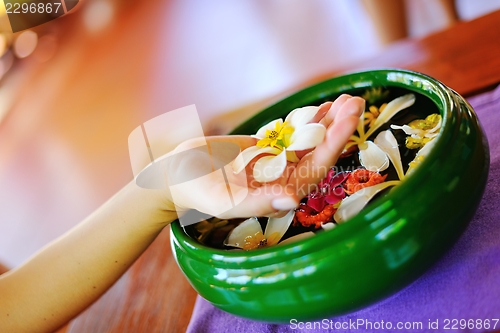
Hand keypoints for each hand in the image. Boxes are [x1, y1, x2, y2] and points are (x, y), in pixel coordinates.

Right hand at [159, 95, 364, 221]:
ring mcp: (276, 163)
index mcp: (280, 194)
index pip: (315, 168)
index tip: (349, 120)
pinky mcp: (266, 149)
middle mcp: (284, 179)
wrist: (178, 176)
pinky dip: (306, 120)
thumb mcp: (224, 200)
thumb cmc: (197, 192)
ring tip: (347, 99)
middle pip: (318, 152)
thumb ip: (258, 204)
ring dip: (327, 121)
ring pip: (308, 141)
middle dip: (338, 127)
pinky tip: (322, 106)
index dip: (334, 144)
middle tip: (356, 102)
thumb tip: (292, 201)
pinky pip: (291, 133)